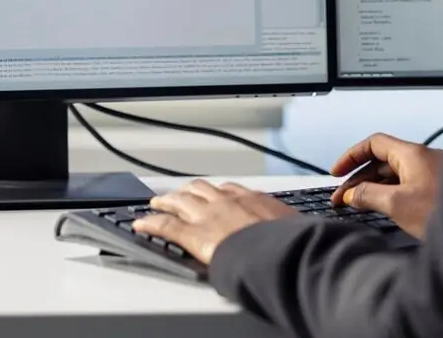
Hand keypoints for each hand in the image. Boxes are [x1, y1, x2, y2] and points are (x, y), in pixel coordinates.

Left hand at [131, 180, 297, 263]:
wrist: (280, 252)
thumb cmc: (292, 243)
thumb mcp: (296, 229)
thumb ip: (289, 228)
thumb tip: (302, 234)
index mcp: (253, 199)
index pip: (231, 190)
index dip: (218, 192)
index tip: (214, 193)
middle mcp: (227, 201)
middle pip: (200, 190)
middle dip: (187, 191)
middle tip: (178, 194)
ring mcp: (208, 215)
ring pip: (180, 201)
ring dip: (167, 200)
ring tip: (157, 203)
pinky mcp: (193, 234)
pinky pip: (166, 225)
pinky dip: (151, 223)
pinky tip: (140, 224)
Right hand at [329, 132, 442, 238]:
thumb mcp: (397, 204)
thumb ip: (369, 196)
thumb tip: (351, 194)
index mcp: (412, 154)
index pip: (373, 144)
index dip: (351, 156)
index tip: (337, 172)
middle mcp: (423, 159)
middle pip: (382, 161)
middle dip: (359, 178)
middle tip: (343, 198)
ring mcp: (433, 175)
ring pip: (395, 175)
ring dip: (375, 188)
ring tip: (359, 206)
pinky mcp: (440, 191)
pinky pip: (408, 186)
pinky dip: (391, 195)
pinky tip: (385, 210)